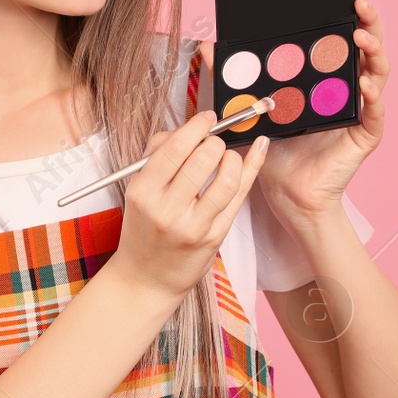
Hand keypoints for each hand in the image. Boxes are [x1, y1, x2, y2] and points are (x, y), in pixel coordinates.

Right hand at [108, 109, 268, 302]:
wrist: (145, 279)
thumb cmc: (143, 228)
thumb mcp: (137, 190)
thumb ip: (158, 155)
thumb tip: (191, 128)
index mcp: (143, 191)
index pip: (175, 147)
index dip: (197, 126)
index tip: (207, 118)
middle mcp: (167, 209)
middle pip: (204, 158)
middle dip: (215, 142)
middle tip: (213, 144)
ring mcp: (193, 225)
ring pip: (227, 177)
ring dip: (232, 158)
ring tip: (227, 158)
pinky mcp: (214, 237)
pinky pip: (239, 196)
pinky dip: (252, 167)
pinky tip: (259, 149)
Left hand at [247, 0, 388, 229]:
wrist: (287, 192)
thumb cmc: (276, 150)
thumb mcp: (253, 105)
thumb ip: (233, 75)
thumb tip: (208, 46)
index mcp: (327, 77)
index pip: (342, 39)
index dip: (346, 16)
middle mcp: (349, 88)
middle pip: (367, 49)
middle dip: (368, 23)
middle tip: (360, 5)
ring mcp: (361, 110)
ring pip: (378, 73)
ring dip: (373, 53)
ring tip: (363, 39)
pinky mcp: (365, 134)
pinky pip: (375, 113)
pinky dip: (372, 97)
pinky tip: (364, 85)